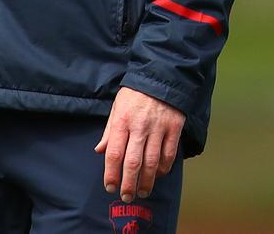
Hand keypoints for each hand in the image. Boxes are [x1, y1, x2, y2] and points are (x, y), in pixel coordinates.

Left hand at [95, 87, 184, 202]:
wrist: (160, 77)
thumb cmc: (134, 94)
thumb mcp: (117, 107)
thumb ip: (109, 131)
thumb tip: (99, 151)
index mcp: (122, 120)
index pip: (114, 153)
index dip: (111, 173)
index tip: (110, 187)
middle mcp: (139, 126)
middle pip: (133, 162)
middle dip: (128, 184)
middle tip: (126, 197)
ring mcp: (158, 128)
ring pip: (152, 162)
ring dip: (147, 181)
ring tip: (142, 192)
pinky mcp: (174, 128)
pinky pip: (169, 154)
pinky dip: (164, 168)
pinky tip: (159, 175)